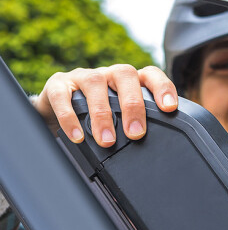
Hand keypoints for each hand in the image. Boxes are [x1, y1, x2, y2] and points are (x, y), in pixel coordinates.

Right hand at [33, 65, 177, 145]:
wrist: (56, 110)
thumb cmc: (100, 116)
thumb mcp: (122, 119)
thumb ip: (139, 127)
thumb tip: (159, 154)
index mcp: (130, 81)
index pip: (151, 74)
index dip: (162, 87)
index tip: (169, 108)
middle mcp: (109, 74)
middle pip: (125, 75)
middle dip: (133, 105)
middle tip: (136, 134)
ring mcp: (83, 76)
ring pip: (95, 83)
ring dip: (102, 114)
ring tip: (107, 141)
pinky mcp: (58, 85)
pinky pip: (63, 96)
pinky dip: (69, 117)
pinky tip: (77, 136)